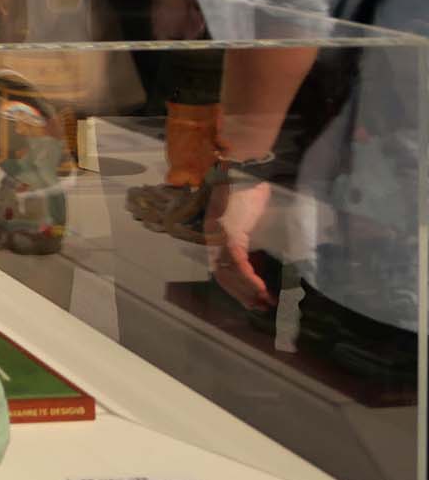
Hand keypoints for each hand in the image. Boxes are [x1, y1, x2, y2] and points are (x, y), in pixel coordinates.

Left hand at [205, 176, 274, 311]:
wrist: (243, 172)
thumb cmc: (246, 193)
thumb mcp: (250, 220)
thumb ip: (253, 238)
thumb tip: (261, 258)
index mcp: (217, 236)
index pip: (222, 269)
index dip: (236, 287)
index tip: (253, 301)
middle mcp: (214, 238)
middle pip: (223, 275)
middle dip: (242, 294)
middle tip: (261, 307)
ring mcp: (219, 237)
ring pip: (228, 273)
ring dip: (247, 290)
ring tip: (265, 302)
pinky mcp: (228, 234)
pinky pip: (236, 263)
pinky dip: (249, 278)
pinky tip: (262, 289)